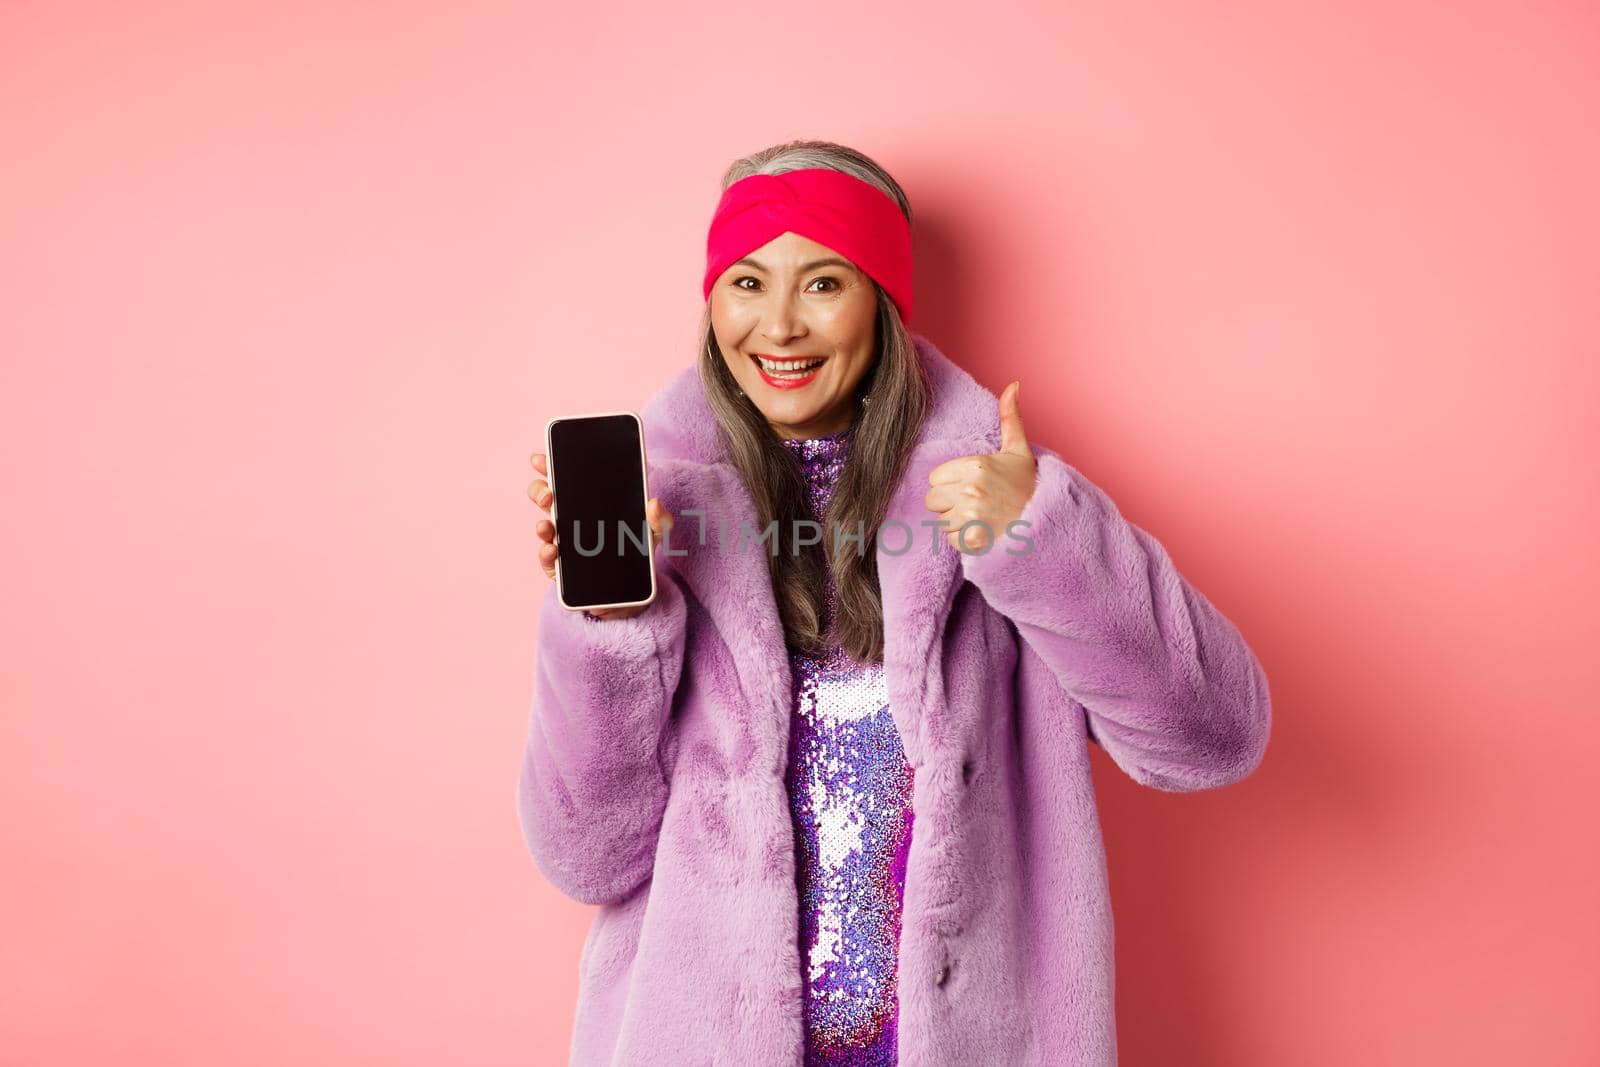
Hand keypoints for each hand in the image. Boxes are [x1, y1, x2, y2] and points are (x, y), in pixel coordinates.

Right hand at [528, 449, 674, 619]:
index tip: (540, 458)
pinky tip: (552, 550)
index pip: (563, 479)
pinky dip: (546, 555)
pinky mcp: (561, 570)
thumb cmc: (638, 552)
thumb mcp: (654, 532)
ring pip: (543, 528)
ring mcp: (563, 543)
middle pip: (545, 499)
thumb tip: (654, 503)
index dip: (549, 466)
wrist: (633, 591)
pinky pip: (548, 561)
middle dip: (540, 492)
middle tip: (549, 494)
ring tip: (547, 526)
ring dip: (541, 525)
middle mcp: (570, 520)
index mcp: (587, 502)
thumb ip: (659, 519)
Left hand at [923, 380, 1036, 553]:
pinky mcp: (973, 540)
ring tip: (979, 518)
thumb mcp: (1018, 450)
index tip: (969, 486)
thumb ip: (1010, 417)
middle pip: (933, 500)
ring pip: (940, 521)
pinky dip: (962, 540)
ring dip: (955, 522)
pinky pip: (949, 540)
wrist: (1046, 522)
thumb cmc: (1027, 486)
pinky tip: (981, 532)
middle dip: (948, 503)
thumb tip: (1013, 384)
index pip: (934, 478)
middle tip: (973, 504)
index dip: (949, 483)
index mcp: (976, 465)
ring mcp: (972, 516)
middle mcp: (971, 490)